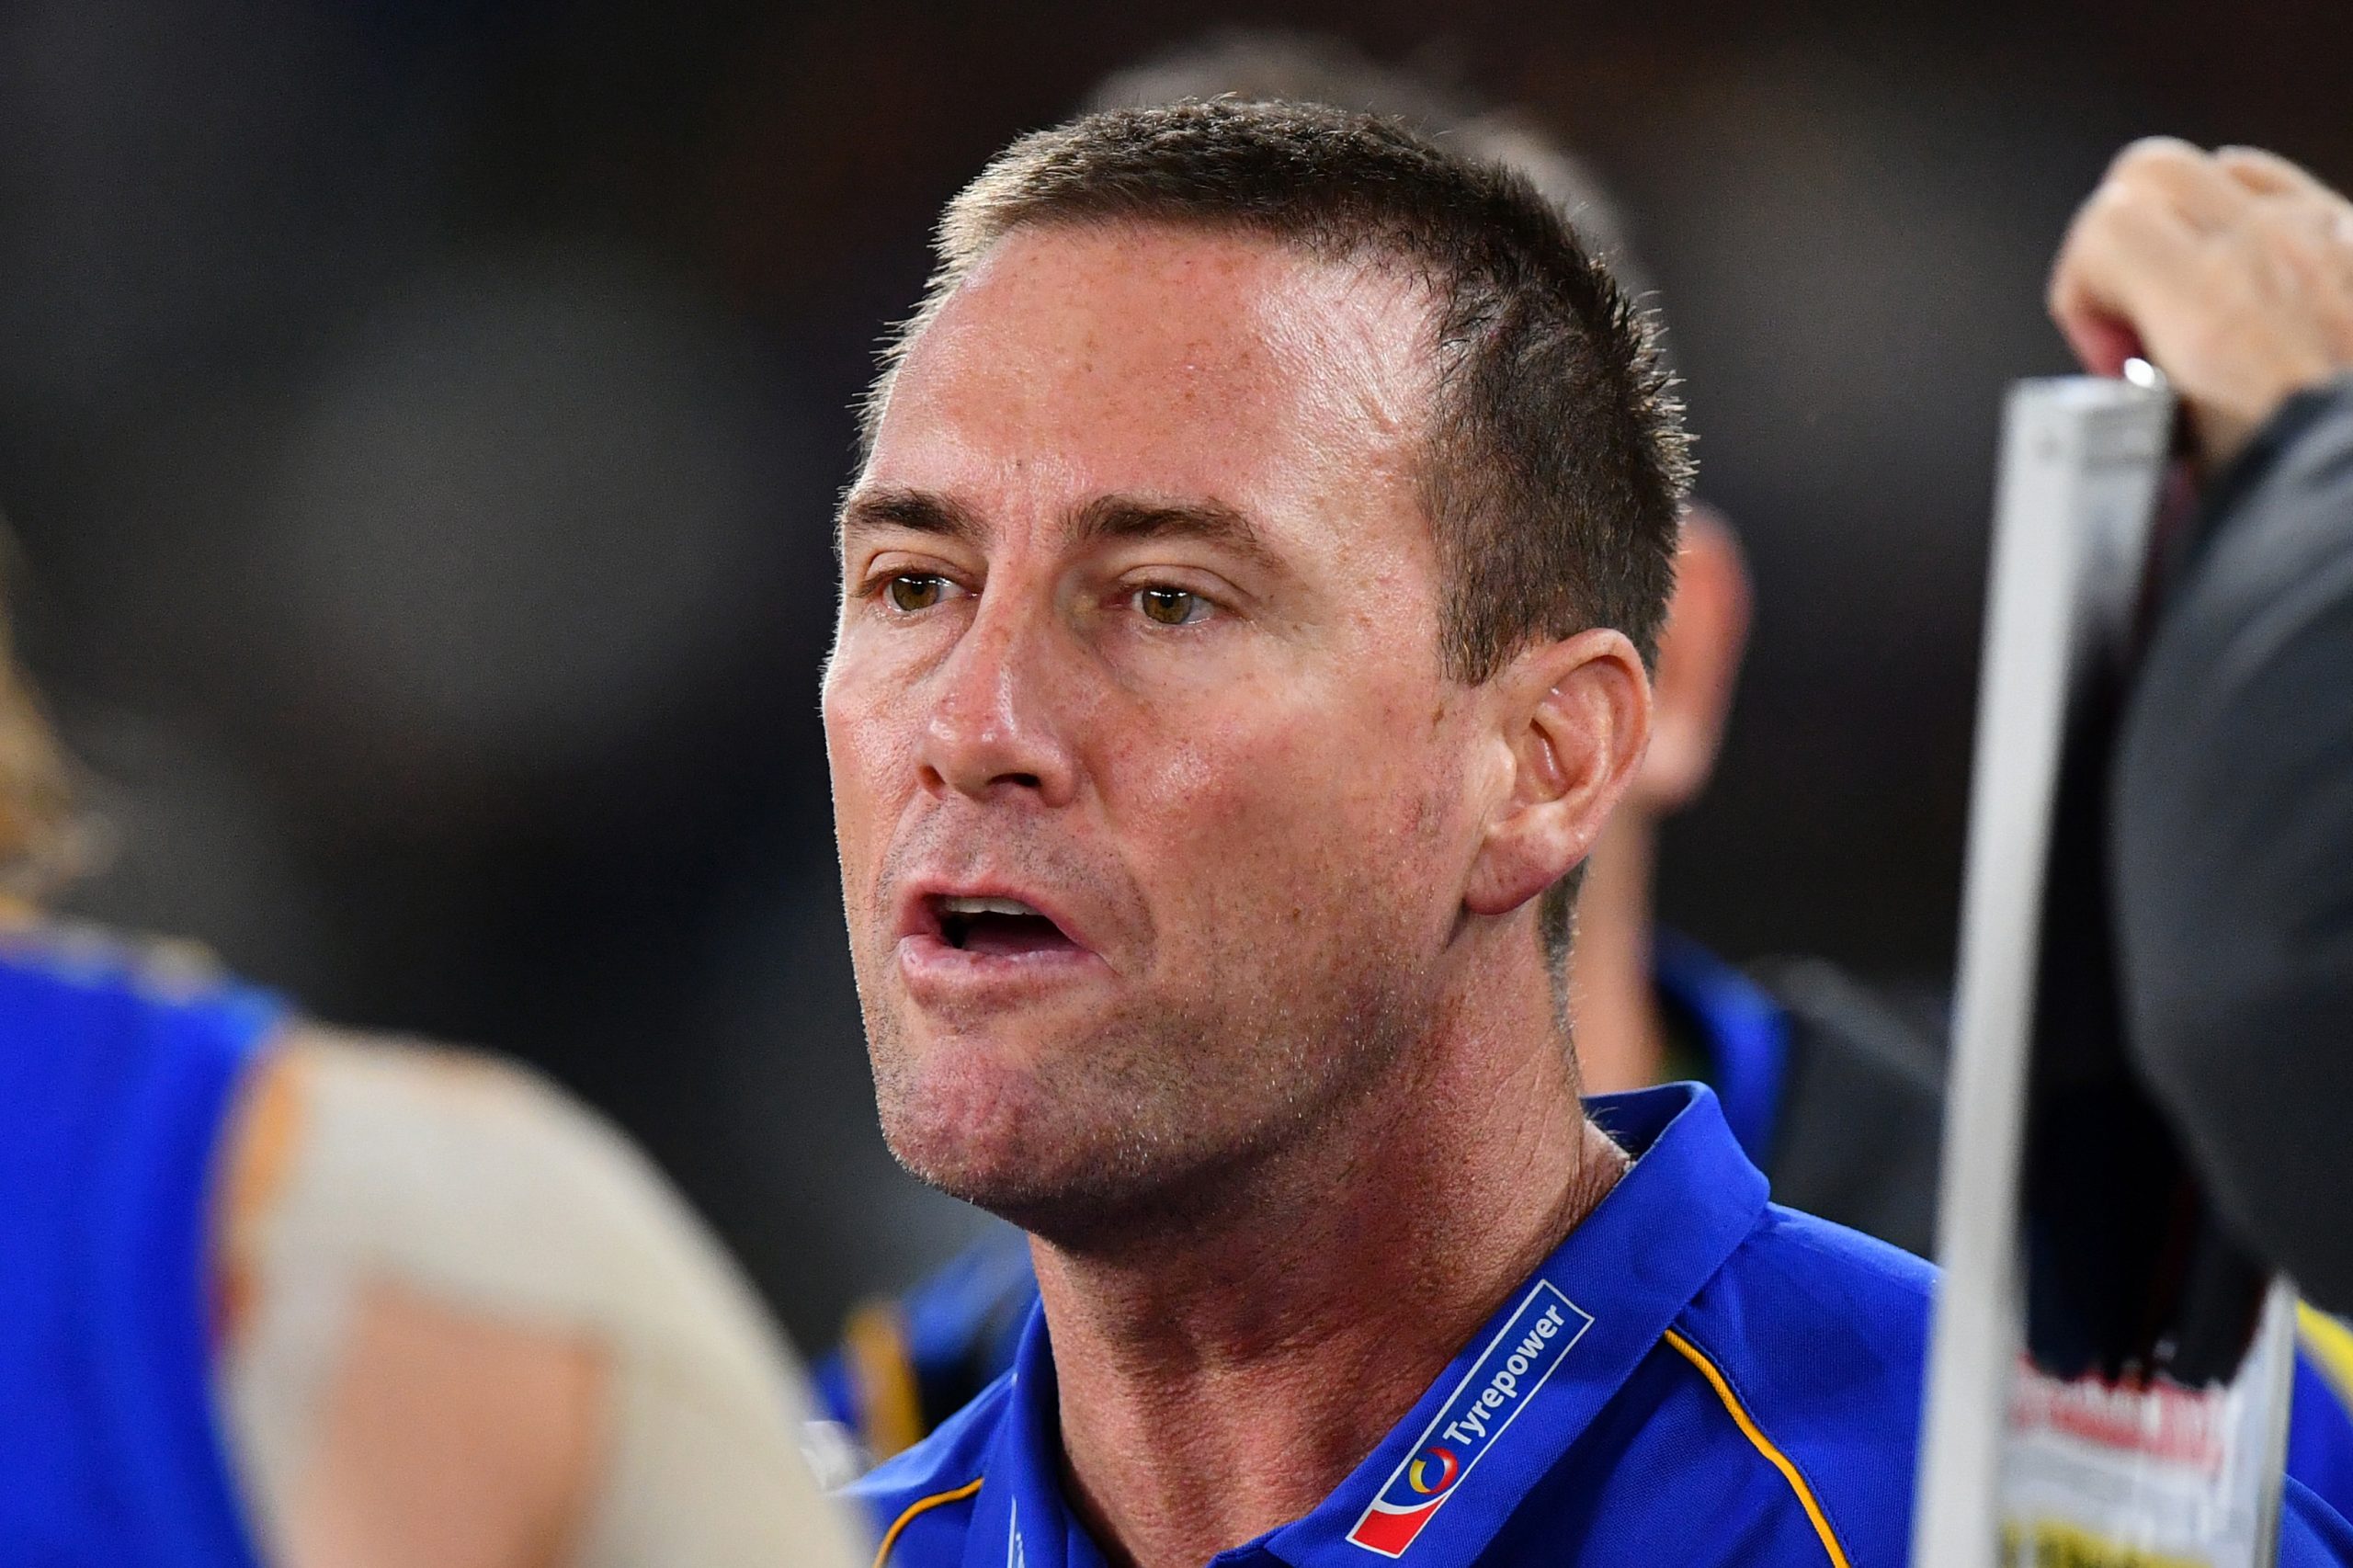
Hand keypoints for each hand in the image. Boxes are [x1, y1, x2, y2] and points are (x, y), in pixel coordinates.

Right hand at [2049, 138, 2352, 469]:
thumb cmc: (2314, 491)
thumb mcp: (2192, 467)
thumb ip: (2137, 412)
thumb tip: (2110, 407)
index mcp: (2217, 312)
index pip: (2105, 227)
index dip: (2081, 291)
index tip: (2109, 354)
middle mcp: (2280, 253)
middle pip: (2153, 172)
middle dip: (2121, 237)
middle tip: (2134, 314)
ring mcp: (2336, 239)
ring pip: (2230, 171)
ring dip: (2194, 224)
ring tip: (2200, 300)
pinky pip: (2304, 201)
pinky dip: (2269, 233)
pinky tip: (2271, 302)